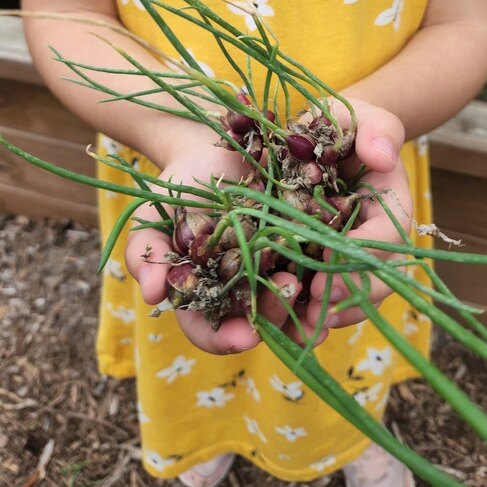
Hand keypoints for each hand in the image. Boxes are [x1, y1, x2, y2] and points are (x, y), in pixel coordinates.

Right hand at [124, 122, 303, 354]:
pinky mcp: (296, 242)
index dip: (225, 339)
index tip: (245, 337)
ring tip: (315, 291)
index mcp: (205, 292)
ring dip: (306, 304)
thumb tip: (151, 294)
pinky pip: (312, 262)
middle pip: (257, 319)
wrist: (211, 151)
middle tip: (287, 293)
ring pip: (290, 299)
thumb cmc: (177, 189)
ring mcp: (271, 267)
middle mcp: (241, 287)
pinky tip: (335, 266)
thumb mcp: (153, 218)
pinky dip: (323, 269)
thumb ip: (146, 254)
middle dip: (274, 316)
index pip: (210, 330)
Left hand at [294, 98, 411, 335]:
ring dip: (333, 313)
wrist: (314, 143)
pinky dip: (311, 311)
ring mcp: (350, 254)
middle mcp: (375, 237)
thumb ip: (376, 127)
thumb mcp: (354, 114)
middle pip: (378, 276)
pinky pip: (327, 295)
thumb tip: (383, 157)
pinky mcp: (323, 263)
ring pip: (356, 295)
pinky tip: (289, 319)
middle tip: (317, 305)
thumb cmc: (336, 125)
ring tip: (302, 323)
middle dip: (351, 295)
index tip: (329, 261)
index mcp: (389, 205)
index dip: (365, 253)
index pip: (389, 235)